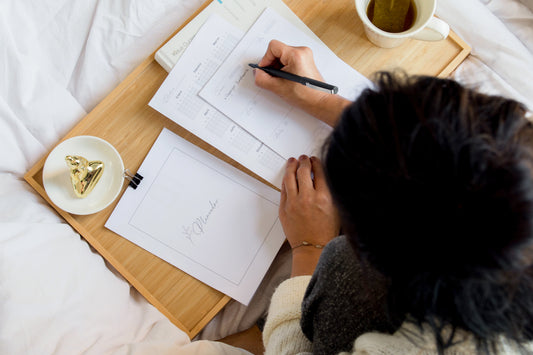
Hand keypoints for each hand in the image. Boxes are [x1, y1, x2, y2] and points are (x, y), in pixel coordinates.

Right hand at [253, 40, 350, 126]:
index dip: (266, 59)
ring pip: (283, 56)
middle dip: (272, 64)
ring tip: (282, 80)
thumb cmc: (305, 95)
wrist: (319, 101)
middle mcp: (302, 51)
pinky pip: (289, 59)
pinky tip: (287, 79)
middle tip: (274, 77)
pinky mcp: (306, 60)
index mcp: (296, 55)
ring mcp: (305, 55)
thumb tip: (257, 73)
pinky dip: (285, 68)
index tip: (265, 70)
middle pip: (278, 51)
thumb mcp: (278, 88)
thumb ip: (262, 79)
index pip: (273, 47)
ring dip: (279, 67)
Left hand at [279, 155, 340, 275]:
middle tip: (304, 158)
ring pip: (290, 177)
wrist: (313, 247)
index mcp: (324, 198)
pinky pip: (283, 189)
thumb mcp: (336, 209)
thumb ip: (330, 191)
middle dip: (304, 161)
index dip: (317, 162)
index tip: (315, 160)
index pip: (320, 172)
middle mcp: (308, 198)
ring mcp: (294, 203)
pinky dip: (286, 180)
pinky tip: (288, 176)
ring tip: (293, 161)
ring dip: (291, 166)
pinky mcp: (284, 208)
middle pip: (303, 171)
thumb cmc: (326, 231)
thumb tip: (322, 175)